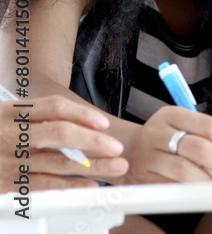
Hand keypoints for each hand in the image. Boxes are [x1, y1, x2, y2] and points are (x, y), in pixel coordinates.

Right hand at [0, 96, 127, 189]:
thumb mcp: (4, 115)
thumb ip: (35, 116)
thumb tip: (79, 121)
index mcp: (10, 113)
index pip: (54, 108)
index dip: (82, 114)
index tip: (103, 122)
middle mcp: (9, 135)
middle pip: (59, 134)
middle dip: (93, 141)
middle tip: (115, 147)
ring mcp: (7, 161)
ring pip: (56, 162)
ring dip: (91, 166)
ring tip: (114, 166)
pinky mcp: (6, 185)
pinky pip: (41, 186)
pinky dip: (68, 187)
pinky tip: (87, 186)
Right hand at [123, 106, 211, 183]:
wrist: (126, 152)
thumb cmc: (168, 141)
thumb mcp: (192, 134)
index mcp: (171, 115)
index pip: (208, 125)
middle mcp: (156, 132)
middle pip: (198, 148)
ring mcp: (146, 155)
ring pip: (183, 169)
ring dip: (206, 180)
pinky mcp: (140, 177)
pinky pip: (169, 185)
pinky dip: (188, 190)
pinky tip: (196, 189)